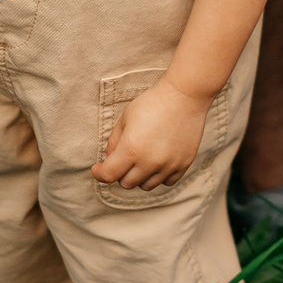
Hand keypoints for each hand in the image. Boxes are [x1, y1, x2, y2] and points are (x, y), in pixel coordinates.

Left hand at [92, 76, 214, 190]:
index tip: (98, 169)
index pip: (109, 175)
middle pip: (126, 183)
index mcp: (131, 149)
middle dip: (121, 172)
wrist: (184, 96)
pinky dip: (159, 175)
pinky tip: (158, 161)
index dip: (99, 174)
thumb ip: (113, 142)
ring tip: (143, 158)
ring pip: (146, 186)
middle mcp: (149, 162)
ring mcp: (168, 165)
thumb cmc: (152, 103)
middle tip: (124, 157)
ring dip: (140, 176)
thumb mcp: (125, 118)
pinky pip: (166, 182)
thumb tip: (109, 161)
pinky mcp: (183, 165)